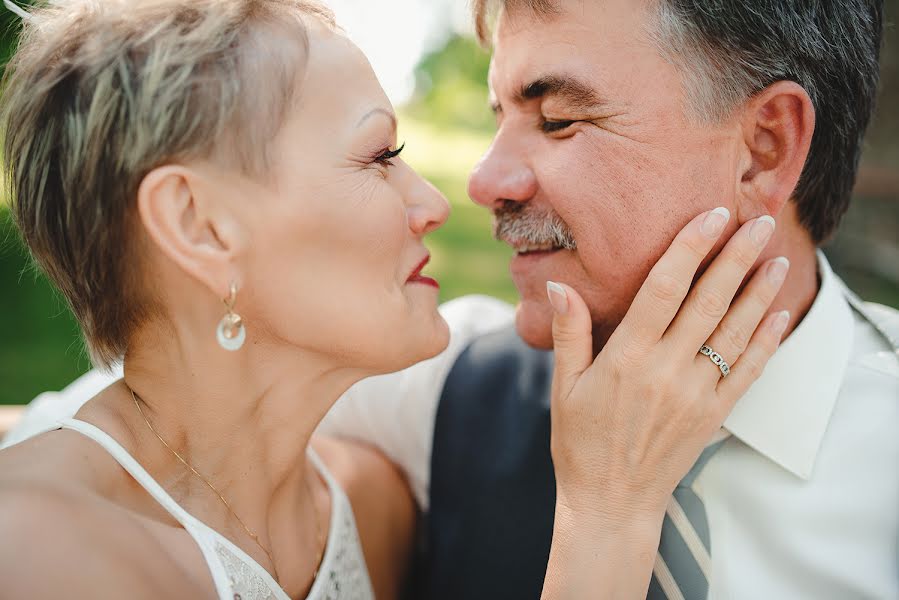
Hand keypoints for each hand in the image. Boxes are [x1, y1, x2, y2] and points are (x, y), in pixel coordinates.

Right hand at [546, 208, 789, 523]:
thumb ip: (569, 333)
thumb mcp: (563, 388)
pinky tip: (778, 313)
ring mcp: (695, 394)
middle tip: (758, 222)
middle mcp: (666, 370)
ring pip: (735, 332)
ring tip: (776, 257)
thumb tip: (559, 286)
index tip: (711, 216)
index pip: (664, 289)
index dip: (690, 248)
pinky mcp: (713, 415)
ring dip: (759, 291)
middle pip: (709, 301)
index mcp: (627, 358)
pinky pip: (747, 371)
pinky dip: (766, 340)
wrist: (611, 502)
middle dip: (736, 257)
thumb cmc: (580, 443)